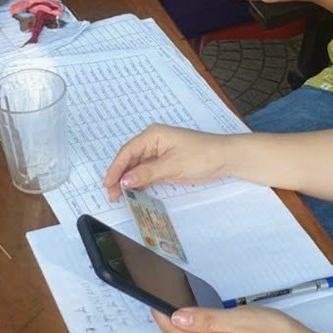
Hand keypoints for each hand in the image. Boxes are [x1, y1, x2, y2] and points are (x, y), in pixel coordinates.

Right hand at [102, 123, 232, 200]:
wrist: (225, 158)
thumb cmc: (202, 155)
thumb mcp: (172, 165)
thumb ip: (146, 173)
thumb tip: (125, 181)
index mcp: (152, 135)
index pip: (127, 152)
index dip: (115, 168)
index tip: (107, 184)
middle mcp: (152, 142)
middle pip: (129, 160)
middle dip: (119, 177)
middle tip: (112, 195)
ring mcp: (158, 153)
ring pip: (136, 168)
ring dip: (128, 182)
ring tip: (119, 197)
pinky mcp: (164, 164)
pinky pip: (146, 173)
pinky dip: (139, 183)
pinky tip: (133, 193)